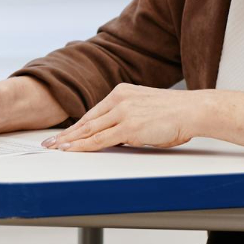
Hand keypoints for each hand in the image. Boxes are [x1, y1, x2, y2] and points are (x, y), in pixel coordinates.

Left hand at [43, 84, 200, 151]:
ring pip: (90, 130)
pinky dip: (84, 146)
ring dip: (70, 141)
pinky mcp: (129, 127)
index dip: (77, 125)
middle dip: (67, 133)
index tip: (64, 133)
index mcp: (122, 92)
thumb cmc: (175, 113)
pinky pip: (100, 139)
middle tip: (50, 142)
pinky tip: (73, 150)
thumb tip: (116, 134)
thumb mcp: (145, 108)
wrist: (193, 110)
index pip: (93, 112)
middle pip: (87, 120)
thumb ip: (128, 117)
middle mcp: (119, 99)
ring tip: (55, 149)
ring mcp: (123, 112)